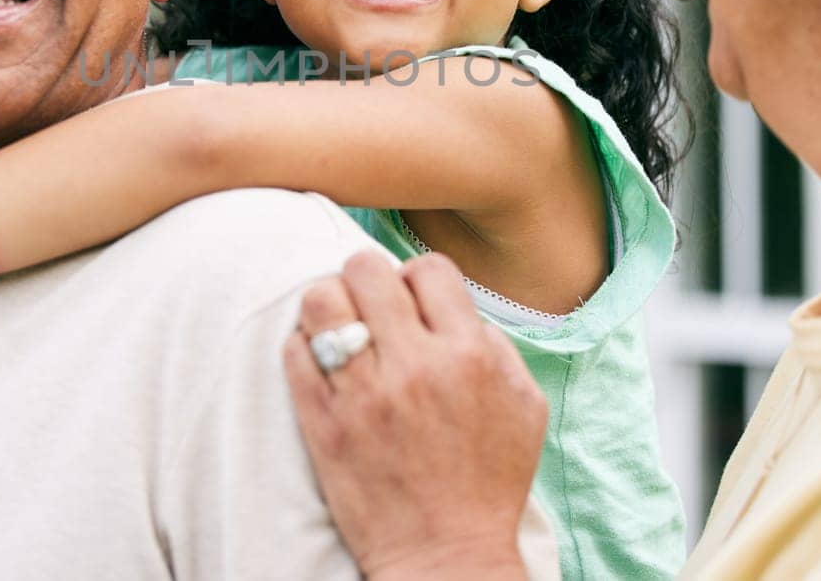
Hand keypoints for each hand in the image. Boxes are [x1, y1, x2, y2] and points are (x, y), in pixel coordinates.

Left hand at [283, 251, 546, 580]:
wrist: (445, 556)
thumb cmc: (489, 483)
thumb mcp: (525, 406)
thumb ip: (494, 345)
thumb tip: (454, 307)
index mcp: (467, 356)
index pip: (428, 267)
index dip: (418, 279)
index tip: (413, 303)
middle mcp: (414, 366)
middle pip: (365, 269)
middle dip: (367, 280)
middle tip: (370, 307)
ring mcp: (363, 394)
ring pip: (320, 300)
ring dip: (329, 305)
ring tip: (339, 326)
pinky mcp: (323, 423)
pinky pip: (294, 351)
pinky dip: (304, 346)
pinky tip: (322, 362)